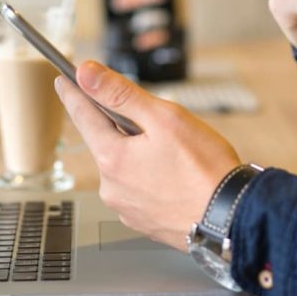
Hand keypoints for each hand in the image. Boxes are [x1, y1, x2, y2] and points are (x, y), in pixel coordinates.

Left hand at [55, 61, 241, 248]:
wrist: (233, 218)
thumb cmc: (205, 170)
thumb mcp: (164, 118)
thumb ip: (121, 94)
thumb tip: (86, 74)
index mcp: (112, 158)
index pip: (82, 115)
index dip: (73, 93)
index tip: (63, 80)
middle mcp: (111, 187)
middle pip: (106, 141)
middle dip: (123, 126)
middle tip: (155, 122)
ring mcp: (127, 208)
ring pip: (125, 167)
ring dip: (139, 153)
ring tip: (175, 155)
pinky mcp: (143, 221)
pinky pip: (139, 189)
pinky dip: (151, 177)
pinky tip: (175, 176)